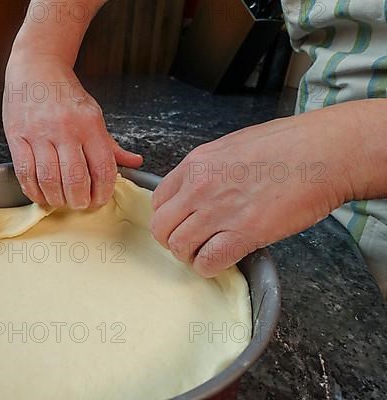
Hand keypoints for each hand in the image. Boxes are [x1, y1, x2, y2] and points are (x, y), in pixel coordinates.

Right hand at [3, 56, 141, 208]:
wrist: (35, 67)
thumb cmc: (65, 93)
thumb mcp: (94, 114)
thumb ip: (111, 144)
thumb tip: (135, 162)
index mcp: (89, 124)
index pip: (102, 168)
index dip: (103, 192)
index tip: (100, 200)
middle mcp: (65, 129)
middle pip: (75, 179)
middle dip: (80, 201)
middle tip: (80, 204)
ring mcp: (39, 134)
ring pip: (49, 180)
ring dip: (57, 199)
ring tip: (61, 201)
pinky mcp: (16, 137)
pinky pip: (25, 173)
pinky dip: (34, 191)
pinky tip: (41, 194)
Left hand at [151, 108, 354, 276]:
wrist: (323, 152)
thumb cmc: (288, 145)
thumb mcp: (233, 146)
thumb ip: (209, 169)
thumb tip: (199, 189)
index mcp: (196, 164)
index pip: (158, 200)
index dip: (168, 217)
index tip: (181, 223)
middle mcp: (199, 188)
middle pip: (161, 228)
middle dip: (172, 240)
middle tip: (191, 243)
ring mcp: (219, 211)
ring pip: (179, 247)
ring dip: (190, 256)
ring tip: (208, 253)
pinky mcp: (243, 233)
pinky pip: (208, 262)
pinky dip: (209, 267)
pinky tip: (223, 260)